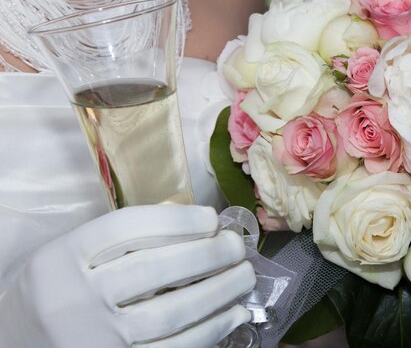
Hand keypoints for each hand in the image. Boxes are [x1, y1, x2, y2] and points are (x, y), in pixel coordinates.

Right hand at [0, 204, 255, 347]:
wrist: (22, 342)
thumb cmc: (60, 289)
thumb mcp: (72, 253)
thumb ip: (119, 240)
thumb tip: (194, 227)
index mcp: (64, 257)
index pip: (128, 229)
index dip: (177, 221)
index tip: (211, 218)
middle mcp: (77, 298)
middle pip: (155, 270)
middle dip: (208, 255)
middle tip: (236, 246)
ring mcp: (98, 338)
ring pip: (171, 314)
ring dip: (219, 292)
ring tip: (245, 275)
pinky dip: (212, 330)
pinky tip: (234, 313)